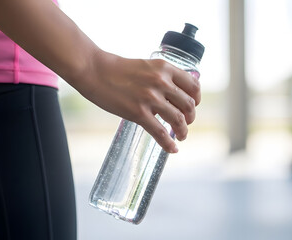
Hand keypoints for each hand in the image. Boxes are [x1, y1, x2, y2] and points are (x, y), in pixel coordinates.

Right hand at [75, 50, 200, 152]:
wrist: (94, 70)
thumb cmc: (117, 69)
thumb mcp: (146, 66)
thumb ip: (160, 78)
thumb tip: (172, 95)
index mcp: (165, 68)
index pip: (193, 86)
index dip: (196, 99)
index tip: (193, 106)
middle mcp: (161, 82)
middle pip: (188, 105)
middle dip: (190, 118)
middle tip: (186, 123)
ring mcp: (150, 98)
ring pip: (178, 120)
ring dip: (183, 131)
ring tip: (181, 136)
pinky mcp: (138, 112)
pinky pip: (160, 133)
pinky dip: (169, 144)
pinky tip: (172, 149)